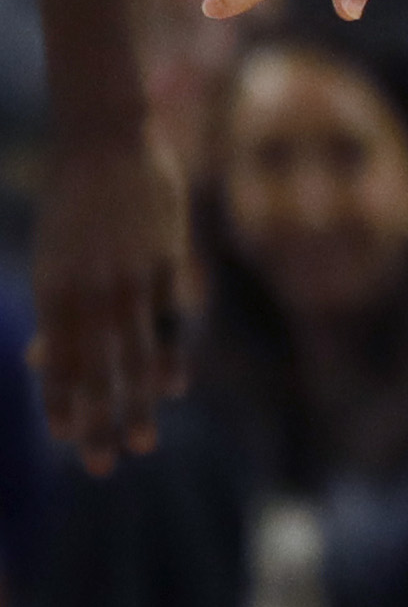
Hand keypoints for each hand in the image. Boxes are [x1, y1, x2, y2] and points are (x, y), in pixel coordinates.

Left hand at [27, 126, 190, 474]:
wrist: (105, 140)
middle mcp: (88, 292)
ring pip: (134, 357)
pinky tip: (171, 388)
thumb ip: (54, 312)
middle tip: (101, 465)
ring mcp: (129, 280)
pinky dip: (169, 357)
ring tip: (141, 444)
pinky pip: (169, 321)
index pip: (58, 362)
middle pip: (95, 372)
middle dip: (98, 422)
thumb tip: (38, 361)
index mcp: (53, 290)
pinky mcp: (164, 265)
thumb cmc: (73, 204)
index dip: (61, 404)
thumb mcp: (51, 259)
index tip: (66, 441)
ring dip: (136, 406)